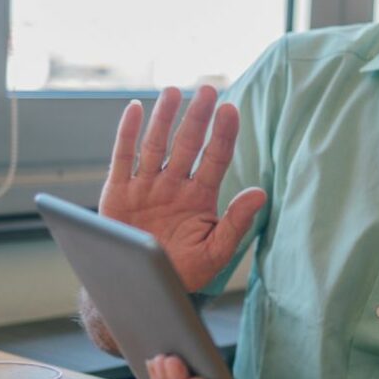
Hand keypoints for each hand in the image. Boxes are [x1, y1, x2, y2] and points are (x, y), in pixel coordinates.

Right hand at [101, 86, 264, 291]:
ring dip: (164, 118)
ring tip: (173, 91)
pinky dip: (127, 133)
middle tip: (207, 89)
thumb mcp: (215, 252)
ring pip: (156, 144)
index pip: (215, 159)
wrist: (143, 289)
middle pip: (187, 144)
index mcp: (200, 197)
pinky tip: (135, 108)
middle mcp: (174, 185)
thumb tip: (260, 193)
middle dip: (197, 117)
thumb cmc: (183, 272)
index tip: (231, 110)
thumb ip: (236, 223)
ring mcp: (146, 187)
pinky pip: (123, 157)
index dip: (223, 134)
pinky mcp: (119, 192)